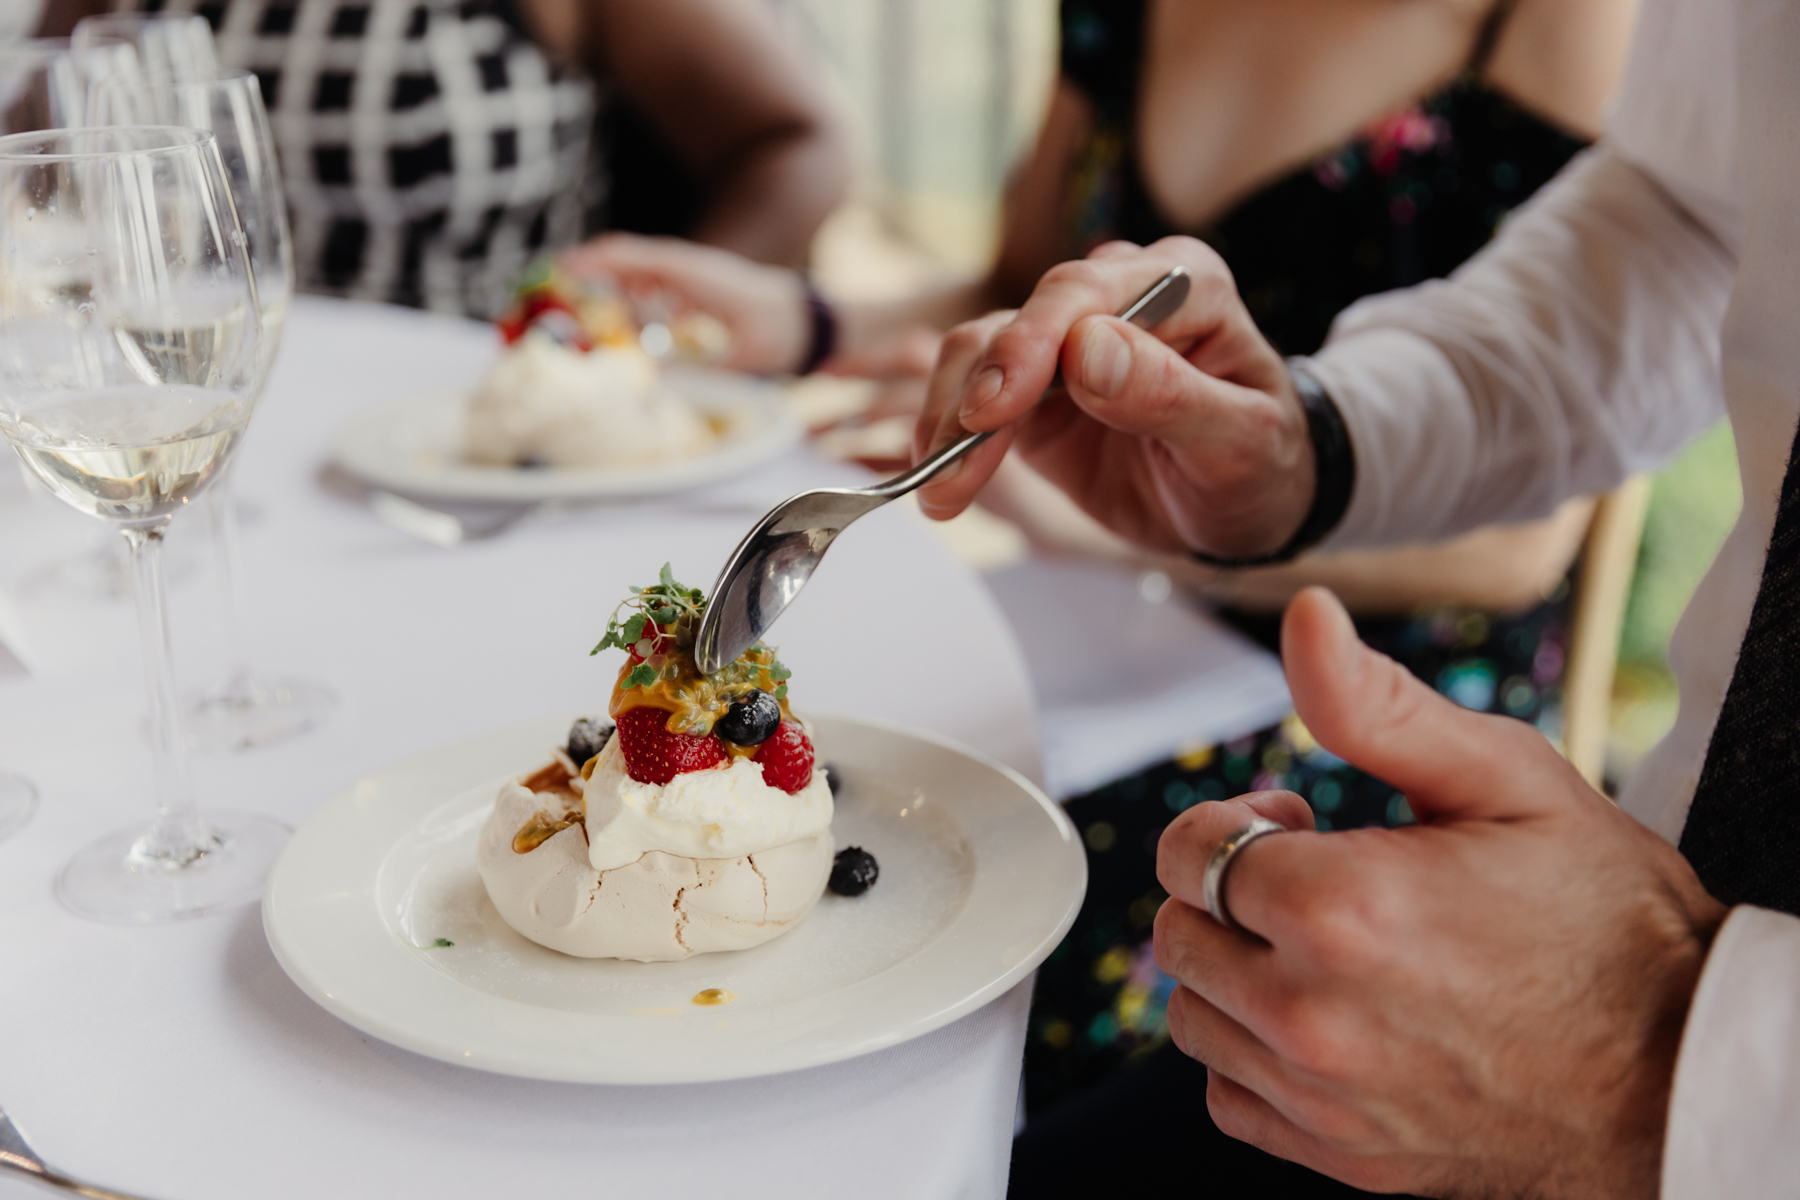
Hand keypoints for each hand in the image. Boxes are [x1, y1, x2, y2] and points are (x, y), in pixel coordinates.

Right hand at [560, 233, 809, 373]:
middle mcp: (692, 268)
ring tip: (586, 319)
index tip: (559, 270)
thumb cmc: (782, 333)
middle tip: (554, 295)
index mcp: (695, 274)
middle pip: (630, 262)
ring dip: (615, 292)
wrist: (818, 321)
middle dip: (592, 276)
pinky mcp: (702, 290)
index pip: (634, 257)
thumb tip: (648, 382)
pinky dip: (638, 303)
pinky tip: (631, 332)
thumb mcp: (739, 359)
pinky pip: (660, 288)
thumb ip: (694, 372)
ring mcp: (697, 276)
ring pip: (643, 276)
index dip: (595, 263)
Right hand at [913, 237, 1312, 557]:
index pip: (1089, 291)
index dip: (1032, 341)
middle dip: (977, 392)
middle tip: (947, 467)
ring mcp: (1065, 340)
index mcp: (1183, 284)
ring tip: (941, 494)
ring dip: (948, 422)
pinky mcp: (1030, 387)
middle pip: (1021, 318)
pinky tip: (939, 487)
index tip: (995, 407)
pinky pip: (970, 397)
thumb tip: (1088, 349)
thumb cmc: (1260, 464)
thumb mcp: (1240, 441)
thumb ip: (1170, 394)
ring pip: (979, 353)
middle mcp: (1116, 296)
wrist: (1246, 503)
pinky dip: (946, 439)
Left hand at [1153, 588, 1727, 1197]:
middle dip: (1227, 887)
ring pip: (1192, 1014)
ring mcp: (1323, 1095)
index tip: (1294, 818)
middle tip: (1311, 875)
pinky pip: (1229, 1095)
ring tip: (1319, 946)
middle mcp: (1311, 1012)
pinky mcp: (1341, 1154)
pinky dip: (1252, 1053)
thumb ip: (1377, 703)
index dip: (1233, 818)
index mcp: (1338, 907)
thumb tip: (1305, 619)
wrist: (1680, 1066)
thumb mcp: (1505, 778)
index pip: (1186, 847)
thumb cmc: (1607, 917)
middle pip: (1178, 929)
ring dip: (1233, 968)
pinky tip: (1322, 1015)